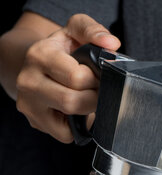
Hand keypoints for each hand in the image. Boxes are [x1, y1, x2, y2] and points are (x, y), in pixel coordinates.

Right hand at [15, 14, 120, 142]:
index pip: (78, 77)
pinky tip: (76, 111)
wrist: (38, 63)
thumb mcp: (76, 31)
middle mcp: (28, 80)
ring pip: (68, 123)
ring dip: (86, 113)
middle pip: (72, 102)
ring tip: (87, 99)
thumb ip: (94, 31)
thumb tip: (111, 44)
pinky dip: (77, 127)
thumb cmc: (63, 49)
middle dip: (94, 98)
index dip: (96, 79)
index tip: (98, 75)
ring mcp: (28, 103)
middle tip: (97, 90)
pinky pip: (65, 135)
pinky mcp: (34, 121)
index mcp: (40, 55)